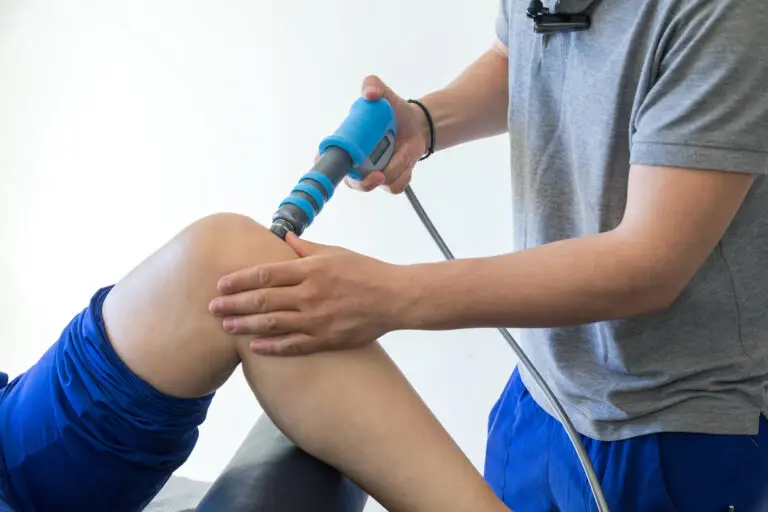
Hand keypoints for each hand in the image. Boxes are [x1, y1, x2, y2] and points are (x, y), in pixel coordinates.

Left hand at [209, 234, 405, 355]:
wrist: (394, 298)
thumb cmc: (365, 271)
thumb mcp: (335, 252)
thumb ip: (306, 248)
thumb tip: (284, 236)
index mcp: (310, 270)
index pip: (265, 274)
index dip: (239, 280)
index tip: (220, 284)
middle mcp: (309, 294)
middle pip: (262, 300)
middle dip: (233, 303)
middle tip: (212, 307)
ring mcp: (317, 319)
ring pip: (272, 324)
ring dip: (245, 325)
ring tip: (225, 326)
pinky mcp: (326, 339)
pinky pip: (292, 345)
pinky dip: (271, 346)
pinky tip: (253, 346)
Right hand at [325, 75, 428, 193]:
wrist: (417, 124)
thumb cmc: (393, 111)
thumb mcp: (384, 94)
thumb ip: (372, 85)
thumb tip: (370, 94)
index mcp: (347, 144)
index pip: (326, 160)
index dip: (326, 168)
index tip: (337, 167)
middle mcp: (356, 164)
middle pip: (352, 183)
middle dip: (364, 183)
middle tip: (378, 175)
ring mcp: (372, 174)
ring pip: (377, 184)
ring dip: (394, 169)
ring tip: (404, 151)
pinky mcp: (390, 181)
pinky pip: (394, 187)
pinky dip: (404, 174)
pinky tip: (407, 158)